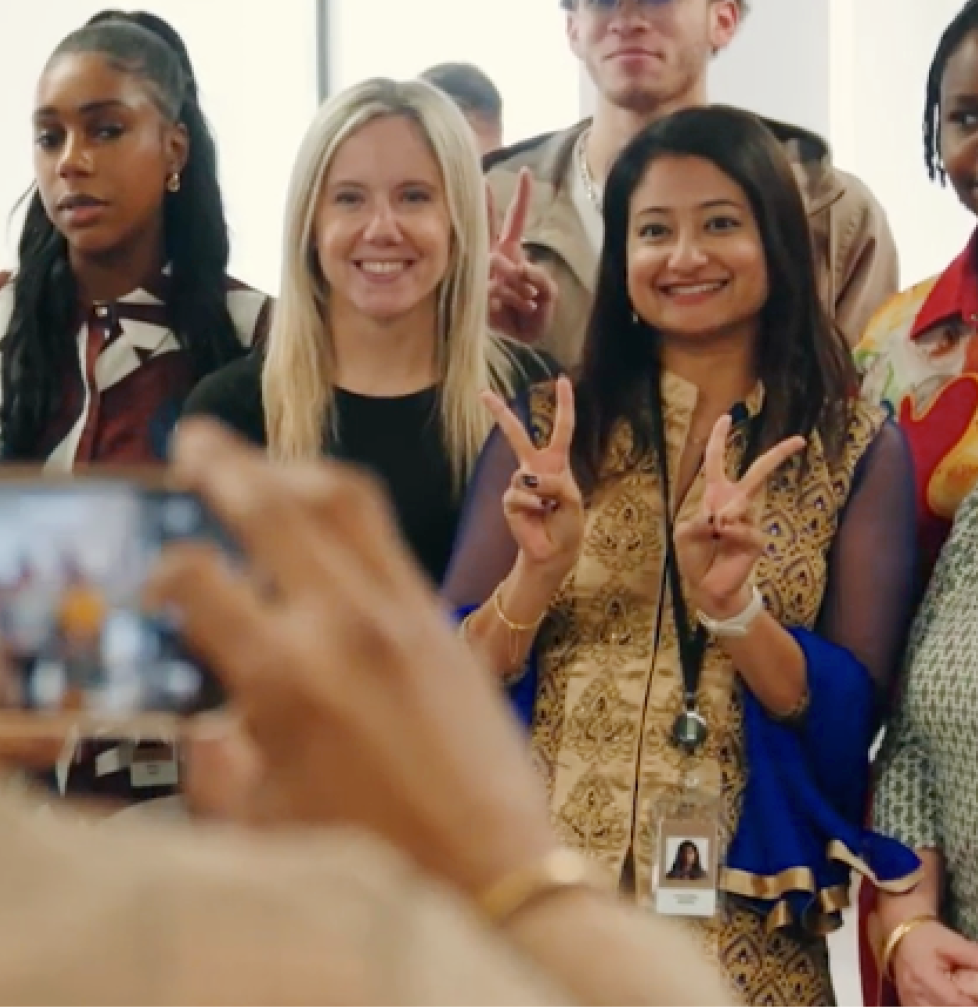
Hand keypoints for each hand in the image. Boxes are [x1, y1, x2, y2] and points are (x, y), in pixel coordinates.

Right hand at [153, 419, 555, 897]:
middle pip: (272, 508)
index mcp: (282, 678)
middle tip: (196, 438)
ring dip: (295, 469)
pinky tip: (328, 525)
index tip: (161, 578)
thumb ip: (218, 760)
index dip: (165, 571)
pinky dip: (349, 516)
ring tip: (264, 462)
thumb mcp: (262, 816)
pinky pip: (388, 540)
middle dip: (224, 464)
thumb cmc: (374, 855)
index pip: (197, 581)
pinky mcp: (443, 623)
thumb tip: (206, 726)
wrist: (493, 864)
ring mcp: (402, 615)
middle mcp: (343, 627)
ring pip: (344, 501)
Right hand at [483, 377, 584, 582]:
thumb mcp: (572, 499)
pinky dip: (531, 505)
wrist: (555, 550)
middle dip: (501, 413)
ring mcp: (520, 483)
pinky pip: (518, 494)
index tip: (563, 379)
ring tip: (549, 508)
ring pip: (524, 475)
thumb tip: (527, 479)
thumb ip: (555, 484)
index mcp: (556, 462)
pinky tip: (538, 514)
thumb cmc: (568, 523)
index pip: (562, 428)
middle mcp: (536, 468)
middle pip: (517, 434)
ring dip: (541, 492)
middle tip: (483, 392)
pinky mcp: (509, 500)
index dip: (564, 404)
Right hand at [486, 167, 556, 342]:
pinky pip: (495, 285)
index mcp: (512, 251)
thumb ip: (541, 278)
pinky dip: (512, 298)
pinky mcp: (476, 290)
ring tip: (529, 302)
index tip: (526, 172)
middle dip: (483, 202)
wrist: (523, 343)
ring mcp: (482, 272)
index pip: (515, 219)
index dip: (521, 197)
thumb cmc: (534, 316)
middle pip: (486, 224)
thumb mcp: (549, 295)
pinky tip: (518, 308)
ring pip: (497, 262)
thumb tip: (518, 268)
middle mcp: (494, 256)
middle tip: (479, 178)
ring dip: (518, 283)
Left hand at [671, 415, 804, 617]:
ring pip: (742, 504)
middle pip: (758, 472)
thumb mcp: (685, 532)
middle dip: (778, 455)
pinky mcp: (756, 540)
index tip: (726, 417)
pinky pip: (745, 528)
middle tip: (799, 440)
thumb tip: (726, 516)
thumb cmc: (695, 556)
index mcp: (715, 495)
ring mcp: (749, 520)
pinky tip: (725, 540)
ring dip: (725, 516)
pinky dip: (731, 533)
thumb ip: (700, 518)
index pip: (717, 461)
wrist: (706, 586)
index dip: (720, 439)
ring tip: (715, 533)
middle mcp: (735, 503)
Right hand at [890, 920, 977, 1006]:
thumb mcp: (951, 941)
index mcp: (926, 977)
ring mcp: (909, 1003)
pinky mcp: (908, 1006)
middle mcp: (915, 995)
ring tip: (967, 1002)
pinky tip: (952, 1005)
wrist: (903, 937)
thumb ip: (974, 955)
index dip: (973, 1006)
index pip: (953, 1001)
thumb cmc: (928, 938)